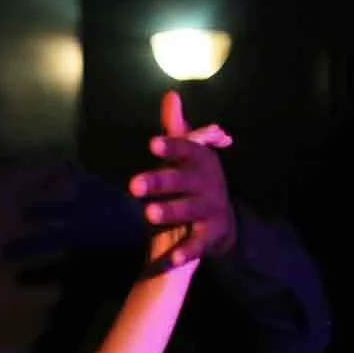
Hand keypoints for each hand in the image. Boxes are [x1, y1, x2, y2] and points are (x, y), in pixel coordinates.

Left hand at [129, 90, 235, 268]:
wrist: (219, 225)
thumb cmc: (195, 184)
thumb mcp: (188, 157)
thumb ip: (176, 130)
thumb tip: (171, 94)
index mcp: (202, 162)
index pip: (188, 150)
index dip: (172, 146)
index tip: (152, 145)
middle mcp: (209, 184)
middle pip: (182, 182)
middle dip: (160, 181)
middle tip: (133, 185)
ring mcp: (210, 211)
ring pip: (187, 211)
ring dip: (169, 212)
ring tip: (147, 214)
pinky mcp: (209, 237)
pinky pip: (195, 245)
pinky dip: (183, 253)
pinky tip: (170, 258)